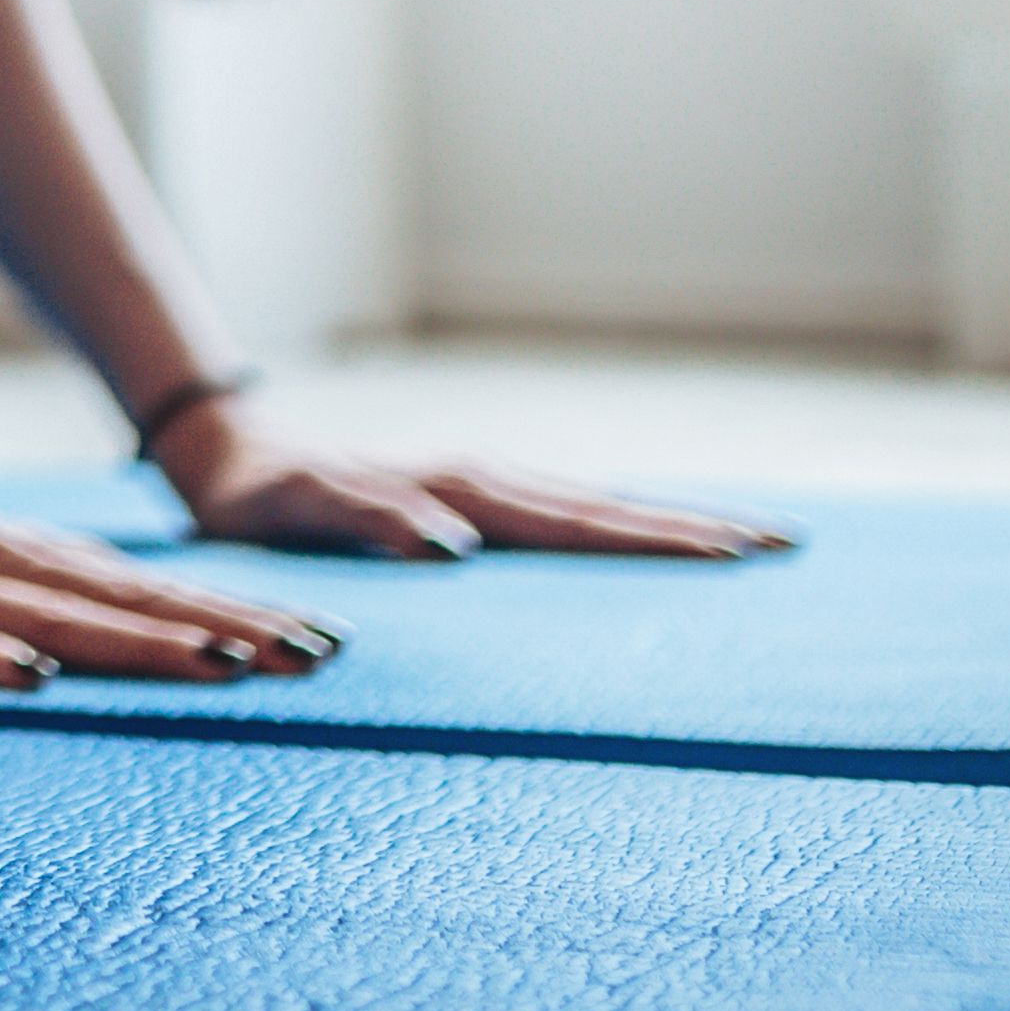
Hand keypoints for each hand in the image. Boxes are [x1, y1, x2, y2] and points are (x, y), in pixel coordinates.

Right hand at [0, 501, 345, 685]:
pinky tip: (29, 678)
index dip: (233, 609)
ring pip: (47, 614)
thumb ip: (50, 615)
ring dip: (134, 640)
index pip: (145, 586)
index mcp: (21, 553)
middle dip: (219, 624)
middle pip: (119, 597)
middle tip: (309, 656)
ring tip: (216, 665)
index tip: (322, 642)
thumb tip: (161, 649)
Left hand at [150, 398, 796, 562]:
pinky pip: (559, 517)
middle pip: (607, 511)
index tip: (737, 550)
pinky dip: (614, 526)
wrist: (224, 460)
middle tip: (784, 545)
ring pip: (591, 508)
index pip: (578, 522)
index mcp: (459, 491)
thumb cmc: (259, 498)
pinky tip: (646, 542)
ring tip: (744, 542)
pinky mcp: (466, 502)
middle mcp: (481, 485)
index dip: (658, 539)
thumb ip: (368, 519)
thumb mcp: (300, 511)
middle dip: (694, 529)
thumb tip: (454, 547)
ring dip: (666, 524)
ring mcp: (479, 490)